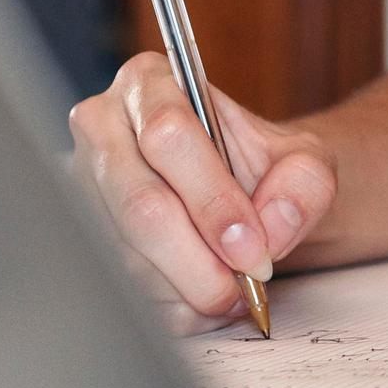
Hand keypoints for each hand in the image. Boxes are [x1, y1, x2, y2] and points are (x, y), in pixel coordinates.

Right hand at [65, 50, 336, 331]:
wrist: (241, 194)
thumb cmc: (263, 167)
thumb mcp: (304, 159)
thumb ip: (305, 183)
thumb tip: (274, 225)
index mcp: (150, 83)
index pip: (169, 137)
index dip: (213, 200)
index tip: (253, 247)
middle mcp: (103, 129)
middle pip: (140, 204)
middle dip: (200, 257)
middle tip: (246, 283)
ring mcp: (82, 187)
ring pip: (128, 255)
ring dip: (189, 285)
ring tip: (235, 290)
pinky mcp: (82, 237)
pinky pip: (123, 286)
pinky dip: (172, 304)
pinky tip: (205, 296)